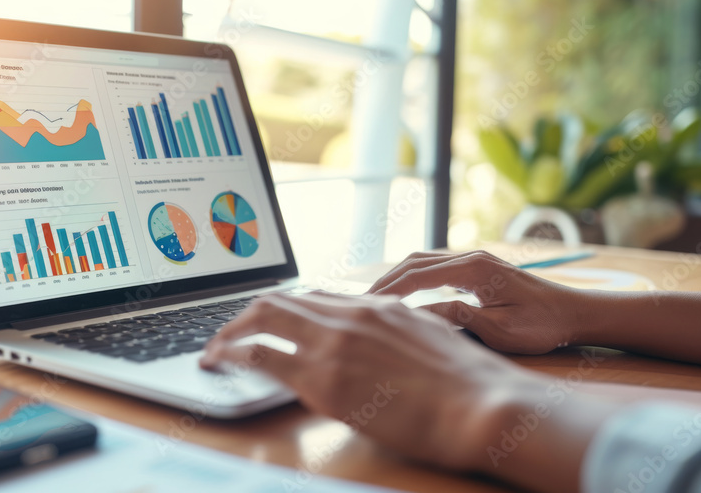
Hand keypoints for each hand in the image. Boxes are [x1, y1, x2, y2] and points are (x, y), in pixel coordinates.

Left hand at [200, 292, 543, 470]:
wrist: (485, 405)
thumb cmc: (469, 387)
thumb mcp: (432, 344)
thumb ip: (398, 337)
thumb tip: (380, 350)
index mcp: (378, 306)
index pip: (315, 296)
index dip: (285, 308)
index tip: (269, 321)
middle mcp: (351, 315)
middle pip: (282, 298)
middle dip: (248, 314)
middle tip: (230, 333)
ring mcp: (336, 343)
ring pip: (264, 317)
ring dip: (232, 331)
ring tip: (215, 348)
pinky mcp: (325, 379)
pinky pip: (263, 355)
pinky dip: (234, 354)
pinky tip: (220, 362)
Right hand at [368, 250, 590, 354]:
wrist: (574, 312)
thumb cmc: (542, 326)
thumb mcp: (500, 330)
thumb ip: (459, 318)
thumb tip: (420, 312)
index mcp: (474, 270)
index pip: (418, 275)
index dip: (389, 290)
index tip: (366, 305)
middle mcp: (470, 257)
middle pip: (414, 261)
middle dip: (384, 280)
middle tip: (358, 301)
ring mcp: (473, 260)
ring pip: (422, 260)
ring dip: (396, 276)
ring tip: (373, 298)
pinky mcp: (476, 268)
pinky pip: (435, 267)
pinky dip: (412, 278)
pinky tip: (401, 295)